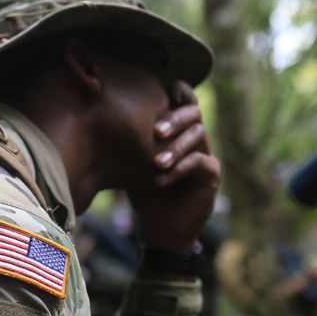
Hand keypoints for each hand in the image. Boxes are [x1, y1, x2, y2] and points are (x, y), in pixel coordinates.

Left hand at [128, 82, 220, 251]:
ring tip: (156, 164)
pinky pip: (200, 163)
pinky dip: (180, 169)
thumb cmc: (145, 192)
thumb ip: (130, 141)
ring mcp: (206, 154)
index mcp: (177, 130)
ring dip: (176, 148)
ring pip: (198, 135)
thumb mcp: (134, 163)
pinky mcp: (212, 174)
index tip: (164, 90)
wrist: (161, 226)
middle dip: (175, 119)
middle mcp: (194, 138)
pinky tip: (161, 180)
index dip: (178, 92)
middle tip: (156, 132)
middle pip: (193, 113)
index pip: (182, 102)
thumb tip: (104, 116)